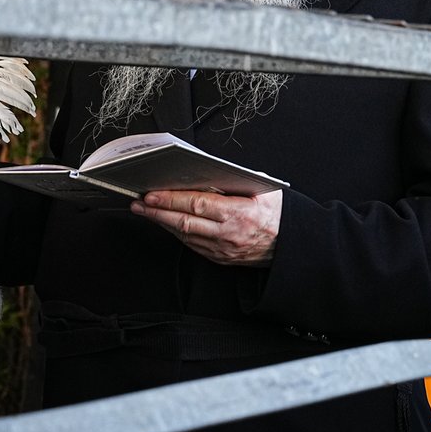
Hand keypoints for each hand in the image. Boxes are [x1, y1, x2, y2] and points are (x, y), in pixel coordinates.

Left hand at [130, 189, 281, 265]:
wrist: (292, 246)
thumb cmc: (278, 213)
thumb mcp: (262, 190)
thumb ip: (234, 182)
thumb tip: (205, 172)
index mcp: (238, 214)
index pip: (197, 205)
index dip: (171, 200)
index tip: (152, 194)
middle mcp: (228, 235)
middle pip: (184, 222)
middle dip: (157, 213)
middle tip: (138, 203)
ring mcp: (223, 250)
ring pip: (185, 235)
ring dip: (162, 223)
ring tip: (145, 211)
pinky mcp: (221, 259)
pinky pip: (193, 245)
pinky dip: (176, 233)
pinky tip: (166, 223)